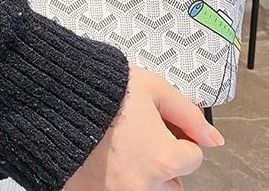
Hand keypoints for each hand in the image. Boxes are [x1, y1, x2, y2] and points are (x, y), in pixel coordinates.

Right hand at [64, 65, 223, 190]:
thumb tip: (214, 139)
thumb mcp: (153, 88)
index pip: (192, 157)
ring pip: (143, 188)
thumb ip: (188, 114)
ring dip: (139, 172)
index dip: (178, 134)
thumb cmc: (104, 89)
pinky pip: (113, 188)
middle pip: (170, 181)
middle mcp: (144, 186)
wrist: (53, 96)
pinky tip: (99, 154)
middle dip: (161, 161)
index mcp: (164, 160)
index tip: (159, 122)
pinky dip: (111, 176)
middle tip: (138, 134)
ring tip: (117, 144)